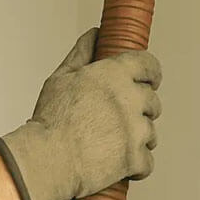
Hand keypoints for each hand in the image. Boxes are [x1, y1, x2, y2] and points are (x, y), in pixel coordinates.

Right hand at [0, 28, 162, 199]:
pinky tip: (119, 164)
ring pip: (151, 132)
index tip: (149, 80)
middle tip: (118, 119)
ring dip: (137, 138)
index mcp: (115, 74)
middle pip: (153, 100)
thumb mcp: (62, 77)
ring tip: (112, 143)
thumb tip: (95, 34)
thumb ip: (82, 52)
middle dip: (140, 109)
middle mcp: (130, 98)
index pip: (149, 64)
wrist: (47, 160)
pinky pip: (148, 162)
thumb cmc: (50, 120)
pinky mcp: (135, 158)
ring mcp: (135, 129)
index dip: (151, 73)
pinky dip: (136, 166)